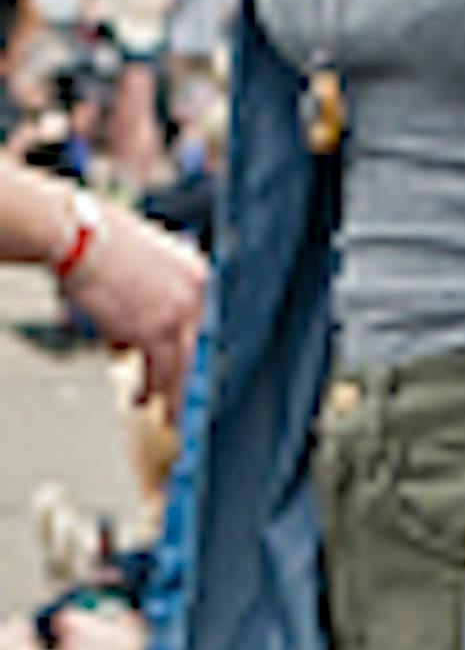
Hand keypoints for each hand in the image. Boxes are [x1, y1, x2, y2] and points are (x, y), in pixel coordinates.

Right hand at [72, 197, 207, 409]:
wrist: (77, 234)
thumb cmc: (95, 240)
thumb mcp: (136, 263)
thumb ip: (144, 298)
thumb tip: (128, 342)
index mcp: (196, 271)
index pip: (200, 320)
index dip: (189, 348)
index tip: (187, 368)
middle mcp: (195, 293)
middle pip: (195, 346)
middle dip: (187, 378)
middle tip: (181, 401)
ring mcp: (177, 313)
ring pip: (181, 366)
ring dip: (170, 394)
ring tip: (166, 415)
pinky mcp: (153, 332)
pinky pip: (158, 372)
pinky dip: (149, 390)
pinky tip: (138, 401)